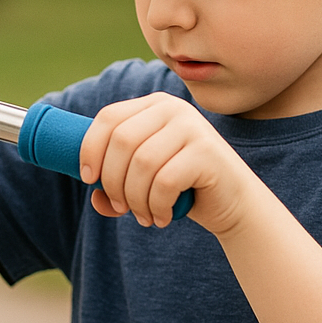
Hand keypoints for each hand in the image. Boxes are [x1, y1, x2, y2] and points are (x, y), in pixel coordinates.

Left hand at [78, 92, 254, 234]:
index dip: (90, 149)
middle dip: (113, 181)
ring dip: (135, 198)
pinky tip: (163, 217)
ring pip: (141, 163)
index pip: (109, 117)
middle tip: (122, 207)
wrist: (232, 203)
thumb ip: (112, 188)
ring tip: (143, 215)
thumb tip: (95, 197)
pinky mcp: (206, 151)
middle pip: (121, 140)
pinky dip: (156, 206)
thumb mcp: (141, 183)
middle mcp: (173, 108)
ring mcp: (192, 126)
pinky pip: (164, 181)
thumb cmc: (182, 189)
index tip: (89, 179)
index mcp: (154, 105)